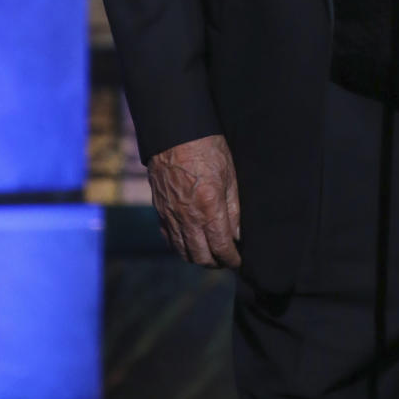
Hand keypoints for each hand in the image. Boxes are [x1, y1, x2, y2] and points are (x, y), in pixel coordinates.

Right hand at [147, 133, 241, 268]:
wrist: (174, 135)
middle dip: (216, 263)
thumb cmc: (207, 149)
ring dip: (198, 258)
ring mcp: (171, 216)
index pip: (221, 247)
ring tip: (210, 254)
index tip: (238, 261)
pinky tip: (190, 243)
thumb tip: (238, 234)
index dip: (231, 259)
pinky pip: (169, 240)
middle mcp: (188, 217)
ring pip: (183, 252)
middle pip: (201, 256)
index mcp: (209, 207)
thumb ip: (234, 208)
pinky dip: (181, 248)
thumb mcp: (230, 175)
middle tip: (226, 260)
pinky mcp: (160, 211)